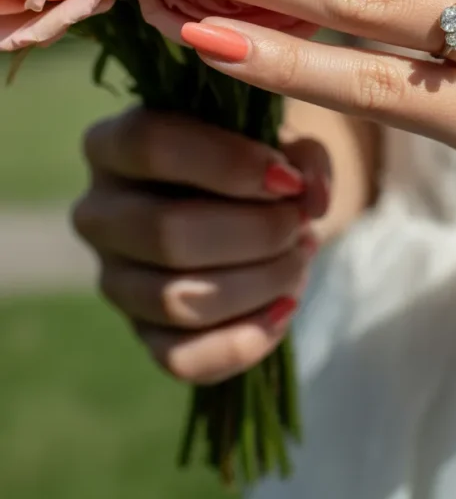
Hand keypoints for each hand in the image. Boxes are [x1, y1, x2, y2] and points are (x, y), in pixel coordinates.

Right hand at [72, 109, 329, 383]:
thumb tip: (311, 198)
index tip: (287, 179)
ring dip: (260, 283)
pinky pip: (183, 360)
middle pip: (166, 233)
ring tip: (300, 258)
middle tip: (300, 224)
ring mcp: (114, 280)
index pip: (152, 146)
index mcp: (114, 145)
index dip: (228, 164)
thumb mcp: (279, 140)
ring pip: (178, 301)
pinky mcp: (142, 334)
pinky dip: (245, 341)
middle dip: (256, 233)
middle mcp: (98, 213)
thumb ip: (304, 157)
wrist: (244, 206)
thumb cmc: (251, 159)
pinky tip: (285, 307)